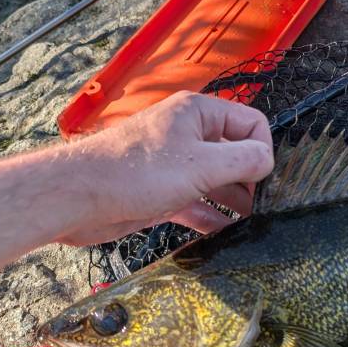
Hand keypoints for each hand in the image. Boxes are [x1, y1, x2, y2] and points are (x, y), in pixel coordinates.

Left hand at [57, 91, 273, 244]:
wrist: (78, 198)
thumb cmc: (134, 172)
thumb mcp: (201, 165)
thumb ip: (244, 161)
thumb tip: (268, 162)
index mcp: (198, 114)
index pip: (250, 123)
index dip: (263, 151)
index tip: (264, 180)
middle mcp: (189, 134)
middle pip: (237, 154)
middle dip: (251, 180)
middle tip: (262, 207)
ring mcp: (176, 164)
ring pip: (218, 181)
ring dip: (234, 201)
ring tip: (249, 223)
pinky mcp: (164, 191)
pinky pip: (199, 202)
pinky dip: (212, 216)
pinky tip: (225, 233)